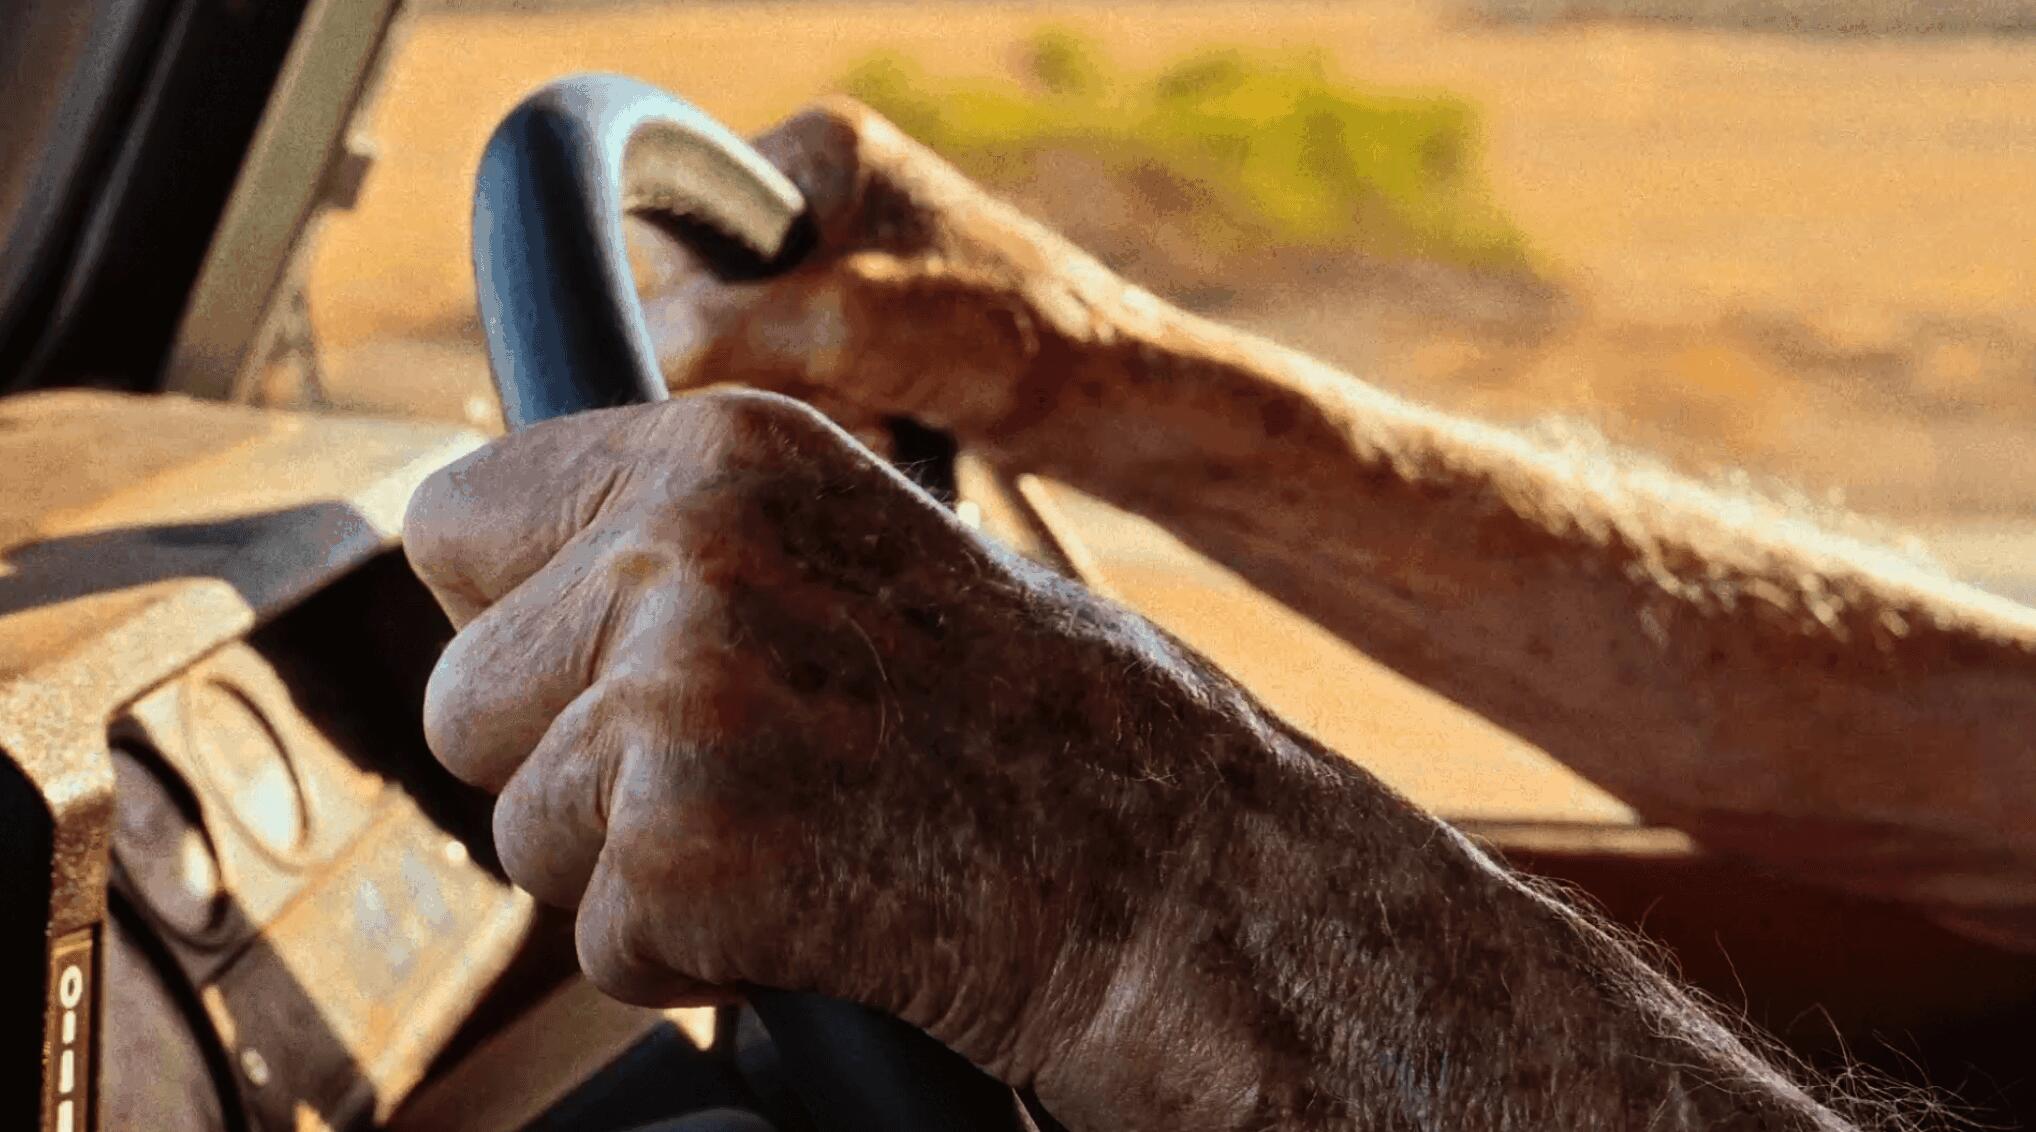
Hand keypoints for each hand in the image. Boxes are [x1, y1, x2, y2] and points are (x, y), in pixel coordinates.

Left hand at [401, 390, 1254, 1107]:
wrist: (1175, 862)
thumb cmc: (1021, 724)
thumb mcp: (840, 554)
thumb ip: (664, 545)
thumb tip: (482, 577)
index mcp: (720, 446)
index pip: (457, 517)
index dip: (524, 621)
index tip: (613, 672)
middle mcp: (685, 541)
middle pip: (464, 698)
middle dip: (570, 768)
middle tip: (744, 779)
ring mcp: (683, 686)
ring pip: (521, 831)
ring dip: (639, 869)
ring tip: (802, 835)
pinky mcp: (689, 841)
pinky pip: (601, 942)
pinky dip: (694, 960)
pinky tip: (821, 909)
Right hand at [637, 99, 1145, 458]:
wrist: (1126, 404)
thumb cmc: (1010, 338)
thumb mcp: (842, 325)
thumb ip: (715, 330)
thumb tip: (620, 355)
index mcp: (819, 150)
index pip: (675, 219)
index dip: (683, 303)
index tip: (733, 356)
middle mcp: (832, 197)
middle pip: (713, 300)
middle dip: (763, 365)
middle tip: (844, 387)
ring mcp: (857, 267)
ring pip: (758, 357)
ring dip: (806, 402)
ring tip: (883, 411)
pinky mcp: (881, 334)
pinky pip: (807, 387)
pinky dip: (838, 420)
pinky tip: (896, 428)